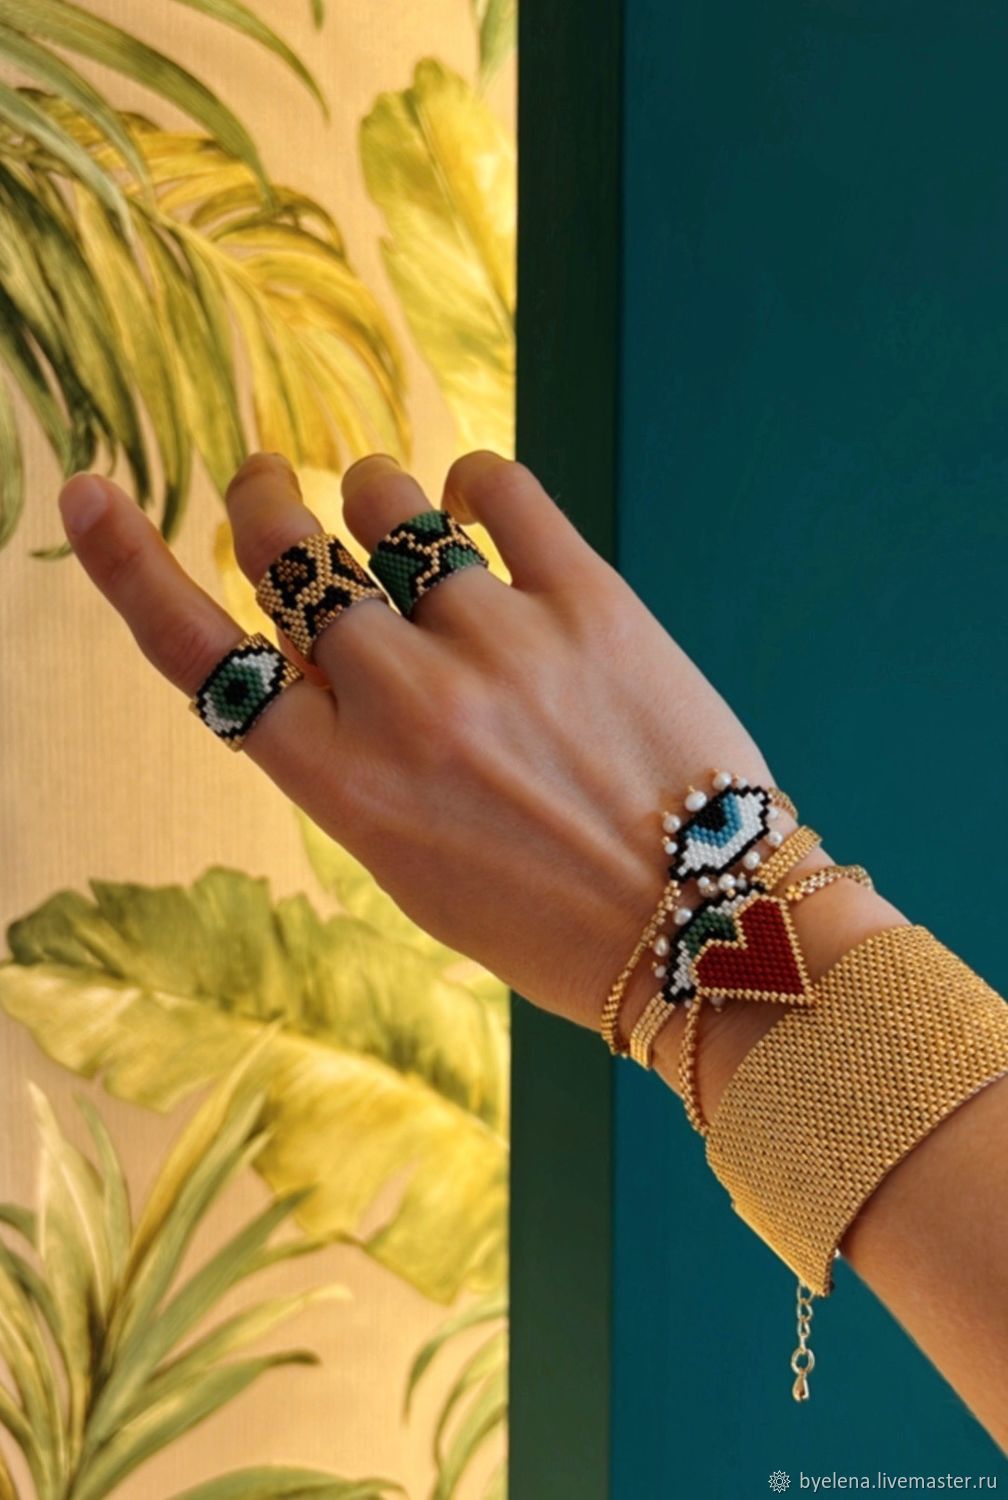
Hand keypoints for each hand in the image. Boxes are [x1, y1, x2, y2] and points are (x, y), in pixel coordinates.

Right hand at [58, 450, 900, 1111]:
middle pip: (286, 552)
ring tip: (395, 513)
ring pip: (388, 505)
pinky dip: (475, 480)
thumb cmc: (548, 918)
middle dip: (263, 503)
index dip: (130, 568)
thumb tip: (320, 641)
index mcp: (346, 788)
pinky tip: (478, 500)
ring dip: (372, 496)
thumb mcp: (411, 863)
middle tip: (268, 486)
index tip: (89, 493)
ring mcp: (497, 642)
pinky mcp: (588, 598)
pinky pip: (500, 486)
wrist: (709, 931)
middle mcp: (404, 703)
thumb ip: (350, 756)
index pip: (202, 658)